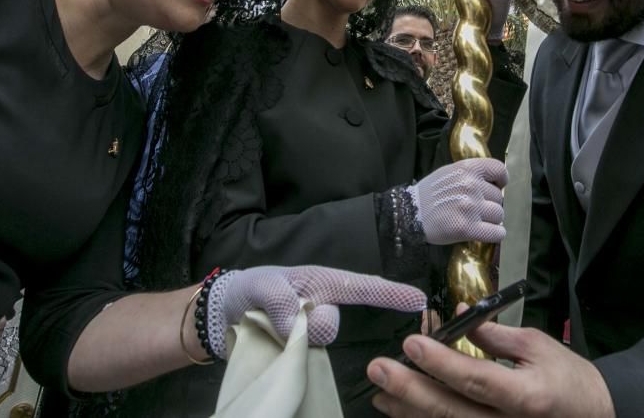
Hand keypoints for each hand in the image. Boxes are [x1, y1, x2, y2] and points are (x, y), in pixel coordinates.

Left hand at [205, 266, 425, 358]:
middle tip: (277, 317)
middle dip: (309, 325)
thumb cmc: (249, 290)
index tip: (419, 300)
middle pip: (332, 326)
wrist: (224, 317)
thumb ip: (281, 299)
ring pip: (316, 344)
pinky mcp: (304, 353)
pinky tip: (278, 349)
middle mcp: (324, 308)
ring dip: (290, 340)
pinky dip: (293, 359)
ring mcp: (313, 333)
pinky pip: (308, 360)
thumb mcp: (261, 286)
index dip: (391, 293)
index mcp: (322, 283)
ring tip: (269, 328)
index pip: (362, 287)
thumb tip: (299, 321)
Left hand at [367, 314, 614, 417]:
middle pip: (451, 411)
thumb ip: (495, 334)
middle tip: (378, 370)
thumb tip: (455, 317)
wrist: (596, 417)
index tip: (411, 343)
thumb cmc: (568, 380)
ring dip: (408, 411)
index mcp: (526, 396)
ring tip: (380, 393)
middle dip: (410, 390)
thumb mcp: (538, 347)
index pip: (476, 379)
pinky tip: (402, 412)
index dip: (441, 363)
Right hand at [406, 158, 505, 244]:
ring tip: (478, 221)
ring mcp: (470, 207)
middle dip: (490, 204)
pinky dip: (496, 234)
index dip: (501, 180)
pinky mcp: (467, 228)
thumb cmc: (429, 194)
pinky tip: (488, 233)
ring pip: (499, 215)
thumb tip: (494, 184)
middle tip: (477, 209)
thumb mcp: (448, 173)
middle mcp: (470, 186)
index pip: (499, 170)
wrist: (409, 213)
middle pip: (498, 197)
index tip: (497, 186)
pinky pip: (496, 232)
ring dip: (492, 220)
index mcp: (466, 169)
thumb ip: (470, 174)